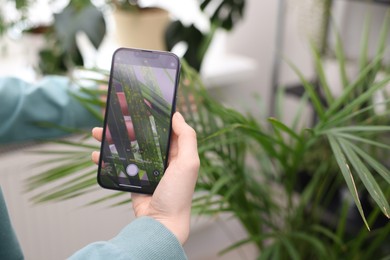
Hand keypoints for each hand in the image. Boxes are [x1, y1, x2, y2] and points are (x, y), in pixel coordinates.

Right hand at [91, 112, 199, 243]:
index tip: (137, 103)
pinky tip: (96, 153)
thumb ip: (186, 138)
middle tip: (113, 116)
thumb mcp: (188, 163)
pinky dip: (106, 158)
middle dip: (126, 125)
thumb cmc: (178, 195)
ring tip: (98, 132)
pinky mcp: (133, 179)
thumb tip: (178, 115)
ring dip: (112, 138)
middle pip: (141, 135)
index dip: (151, 115)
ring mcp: (146, 168)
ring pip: (127, 147)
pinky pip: (118, 164)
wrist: (160, 224)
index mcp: (176, 152)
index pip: (163, 128)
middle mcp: (162, 158)